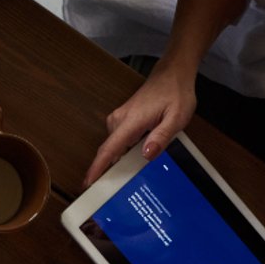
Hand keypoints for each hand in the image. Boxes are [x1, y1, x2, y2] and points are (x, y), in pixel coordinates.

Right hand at [83, 62, 195, 186]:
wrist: (172, 74)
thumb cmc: (175, 94)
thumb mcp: (177, 117)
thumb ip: (161, 137)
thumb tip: (146, 155)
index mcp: (130, 122)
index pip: (109, 149)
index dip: (97, 168)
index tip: (87, 183)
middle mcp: (118, 121)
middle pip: (110, 151)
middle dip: (110, 170)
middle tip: (117, 189)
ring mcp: (118, 119)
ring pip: (115, 146)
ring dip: (121, 159)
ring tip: (134, 171)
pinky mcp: (121, 119)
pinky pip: (119, 140)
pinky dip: (125, 150)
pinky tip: (137, 155)